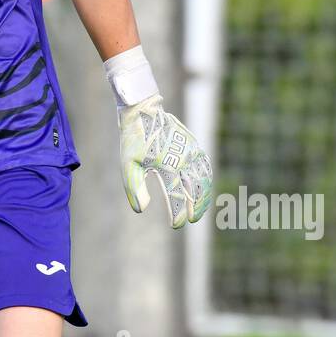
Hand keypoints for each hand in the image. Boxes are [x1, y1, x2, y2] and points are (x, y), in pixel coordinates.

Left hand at [117, 94, 212, 228]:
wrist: (144, 111)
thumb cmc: (134, 140)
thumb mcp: (129, 165)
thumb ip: (135, 189)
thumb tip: (142, 209)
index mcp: (167, 166)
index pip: (176, 197)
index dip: (178, 214)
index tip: (176, 225)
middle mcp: (183, 159)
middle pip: (195, 190)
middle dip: (196, 208)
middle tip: (192, 220)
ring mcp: (191, 151)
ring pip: (204, 179)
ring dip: (204, 196)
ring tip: (200, 209)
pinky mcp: (194, 145)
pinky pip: (205, 166)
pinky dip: (206, 180)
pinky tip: (204, 188)